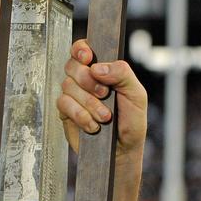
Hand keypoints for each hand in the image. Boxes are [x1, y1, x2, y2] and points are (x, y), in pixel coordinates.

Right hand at [57, 39, 147, 159]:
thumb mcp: (136, 95)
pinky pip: (64, 104)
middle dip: (88, 80)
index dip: (80, 49)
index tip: (87, 57)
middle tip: (105, 94)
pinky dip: (80, 115)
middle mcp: (86, 80)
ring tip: (105, 116)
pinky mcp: (66, 112)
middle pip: (72, 66)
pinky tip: (93, 125)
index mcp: (102, 70)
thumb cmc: (131, 122)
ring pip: (68, 86)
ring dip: (88, 103)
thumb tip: (97, 67)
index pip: (83, 49)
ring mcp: (74, 96)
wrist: (123, 151)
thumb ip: (122, 74)